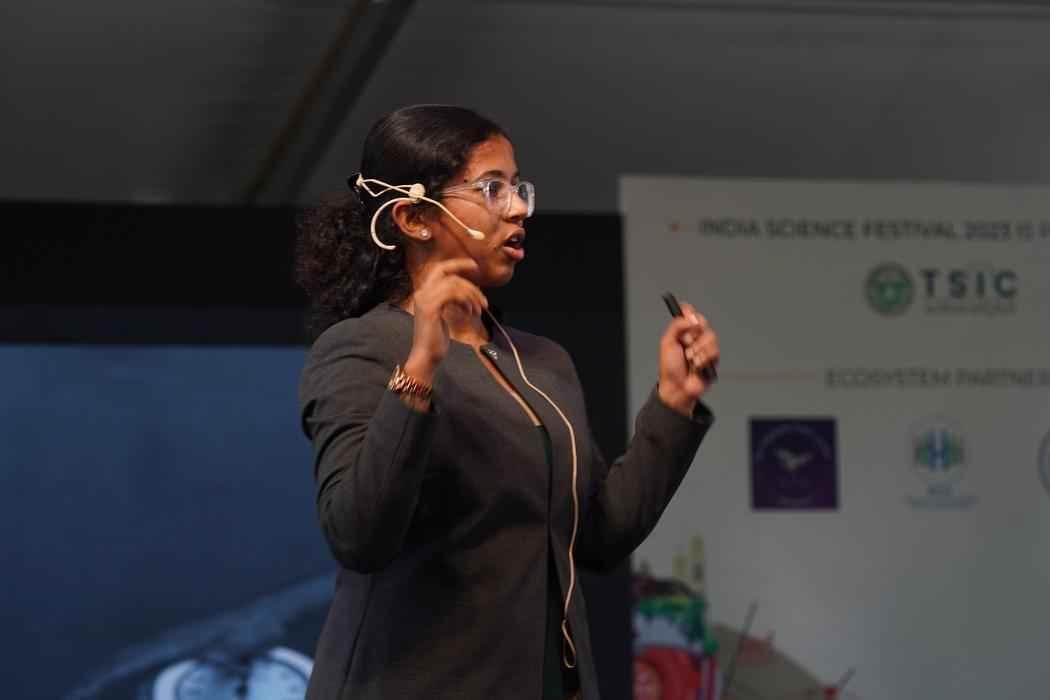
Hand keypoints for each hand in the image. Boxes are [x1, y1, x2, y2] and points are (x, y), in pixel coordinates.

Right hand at [404, 258, 487, 381]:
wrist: (426, 357)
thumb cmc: (436, 340)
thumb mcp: (444, 315)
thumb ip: (452, 300)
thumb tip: (470, 292)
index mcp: (424, 293)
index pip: (441, 269)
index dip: (458, 264)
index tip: (475, 266)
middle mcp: (422, 292)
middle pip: (449, 275)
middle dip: (469, 283)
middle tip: (483, 300)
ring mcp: (424, 299)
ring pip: (453, 284)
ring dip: (471, 296)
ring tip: (478, 311)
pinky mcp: (430, 308)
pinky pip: (452, 294)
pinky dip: (465, 301)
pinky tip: (470, 312)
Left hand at [657, 301, 718, 416]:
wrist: (677, 387)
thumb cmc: (670, 367)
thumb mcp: (667, 342)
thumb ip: (676, 326)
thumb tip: (690, 317)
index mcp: (683, 332)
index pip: (691, 314)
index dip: (690, 313)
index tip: (687, 315)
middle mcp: (695, 337)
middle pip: (703, 322)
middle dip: (693, 334)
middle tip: (685, 343)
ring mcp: (705, 347)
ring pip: (710, 337)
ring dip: (697, 350)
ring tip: (690, 360)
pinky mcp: (713, 359)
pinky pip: (714, 351)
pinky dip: (703, 359)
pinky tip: (696, 367)